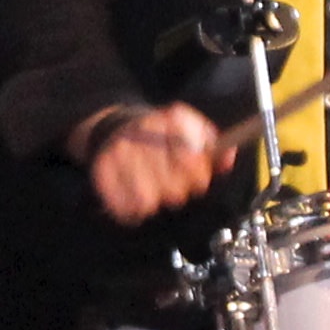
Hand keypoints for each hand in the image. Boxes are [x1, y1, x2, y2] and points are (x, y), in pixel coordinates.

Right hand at [84, 102, 227, 225]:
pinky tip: (134, 195)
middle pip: (173, 189)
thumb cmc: (162, 137)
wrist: (117, 127)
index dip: (197, 176)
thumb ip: (215, 146)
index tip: (197, 178)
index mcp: (171, 120)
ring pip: (147, 201)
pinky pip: (125, 208)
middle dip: (177, 191)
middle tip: (171, 183)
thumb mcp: (192, 133)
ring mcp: (120, 151)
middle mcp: (144, 132)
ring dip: (153, 200)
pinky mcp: (102, 169)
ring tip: (152, 188)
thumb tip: (228, 156)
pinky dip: (132, 210)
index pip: (192, 161)